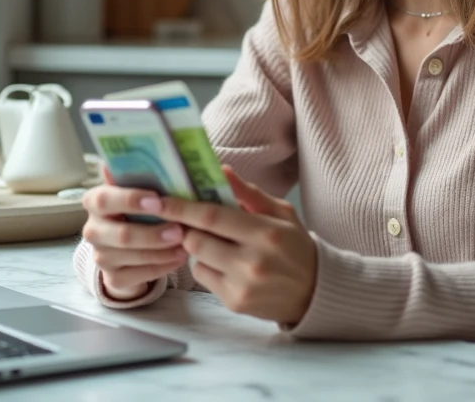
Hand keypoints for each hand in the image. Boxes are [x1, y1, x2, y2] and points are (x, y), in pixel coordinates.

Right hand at [80, 166, 188, 299]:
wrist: (128, 248)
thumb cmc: (139, 210)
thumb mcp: (139, 192)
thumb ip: (142, 176)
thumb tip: (151, 149)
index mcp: (95, 201)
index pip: (105, 199)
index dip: (130, 200)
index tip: (157, 200)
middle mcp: (92, 229)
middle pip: (122, 234)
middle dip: (154, 233)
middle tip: (180, 230)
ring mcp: (101, 256)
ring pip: (134, 256)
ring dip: (164, 251)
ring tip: (188, 244)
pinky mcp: (113, 278)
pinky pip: (141, 275)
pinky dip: (163, 266)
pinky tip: (180, 257)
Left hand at [157, 166, 316, 325]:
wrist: (315, 293)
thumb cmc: (297, 247)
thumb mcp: (281, 213)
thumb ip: (249, 193)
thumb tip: (221, 171)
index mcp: (266, 234)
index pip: (212, 217)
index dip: (182, 207)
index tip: (160, 199)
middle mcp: (252, 263)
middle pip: (196, 240)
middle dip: (186, 227)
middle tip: (188, 218)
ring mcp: (242, 286)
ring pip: (196, 260)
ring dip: (197, 247)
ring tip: (214, 240)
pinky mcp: (234, 303)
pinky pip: (203, 278)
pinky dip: (206, 265)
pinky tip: (223, 261)